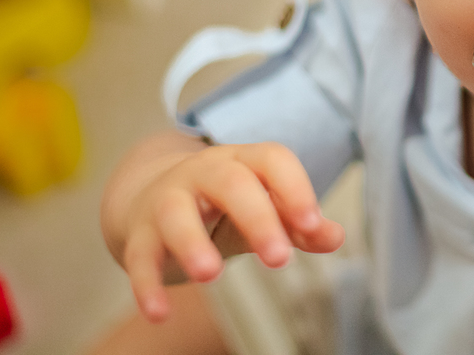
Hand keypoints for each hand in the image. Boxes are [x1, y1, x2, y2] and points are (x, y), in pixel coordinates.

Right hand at [119, 142, 344, 321]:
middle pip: (230, 182)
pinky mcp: (138, 233)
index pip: (272, 159)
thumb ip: (299, 225)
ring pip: (176, 213)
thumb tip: (335, 237)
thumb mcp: (264, 210)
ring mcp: (167, 200)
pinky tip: (159, 314)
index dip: (295, 188)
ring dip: (191, 243)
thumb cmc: (223, 206)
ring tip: (210, 276)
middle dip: (256, 217)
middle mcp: (203, 172)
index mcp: (243, 161)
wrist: (150, 196)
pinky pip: (139, 255)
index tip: (313, 226)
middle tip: (280, 259)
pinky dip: (146, 284)